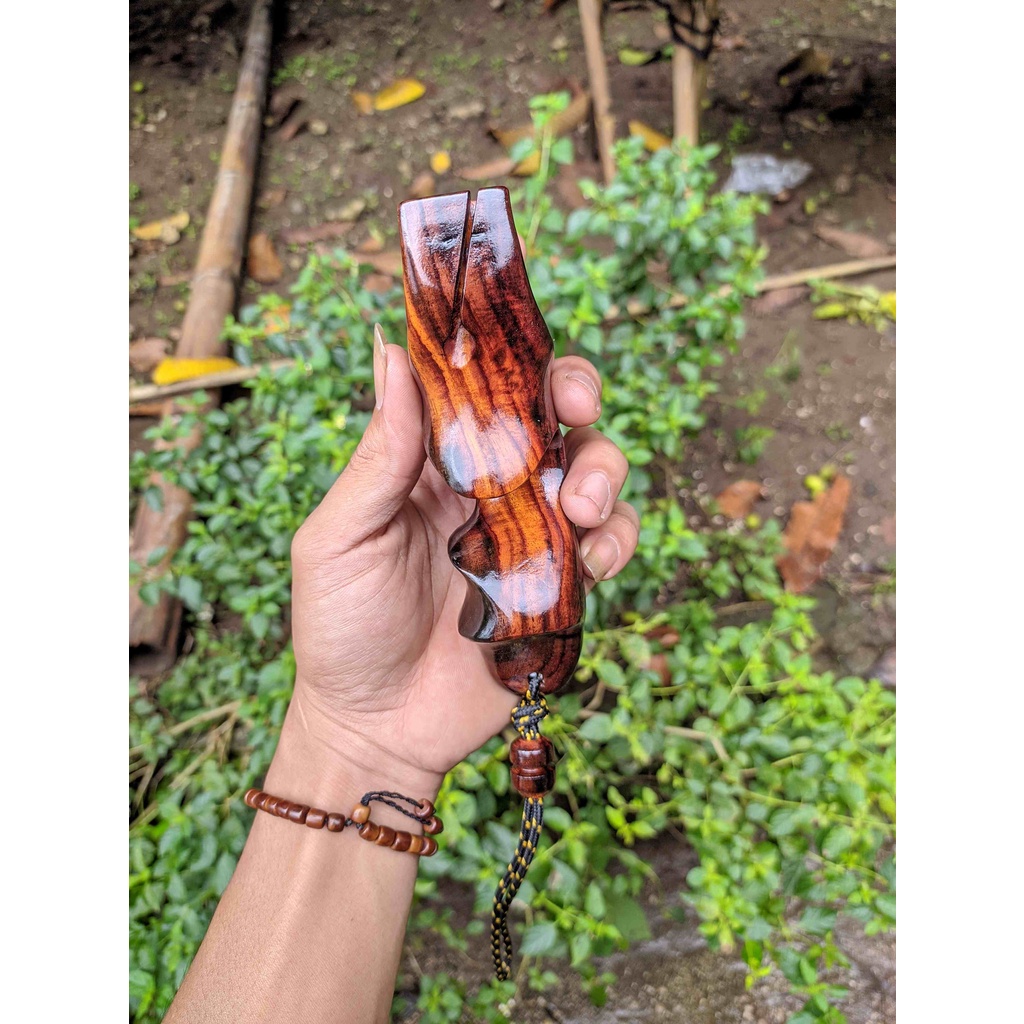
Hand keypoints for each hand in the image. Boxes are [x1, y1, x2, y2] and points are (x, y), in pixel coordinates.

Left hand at [279, 326, 638, 797]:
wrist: (376, 728)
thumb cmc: (341, 629)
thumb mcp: (340, 538)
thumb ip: (378, 454)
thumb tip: (392, 351)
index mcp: (429, 464)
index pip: (478, 389)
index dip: (509, 357)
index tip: (526, 345)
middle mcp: (487, 489)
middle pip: (550, 418)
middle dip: (576, 398)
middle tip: (577, 411)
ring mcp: (529, 536)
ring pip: (591, 473)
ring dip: (604, 471)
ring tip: (581, 507)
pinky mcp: (561, 586)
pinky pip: (609, 543)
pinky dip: (617, 538)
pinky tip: (594, 558)